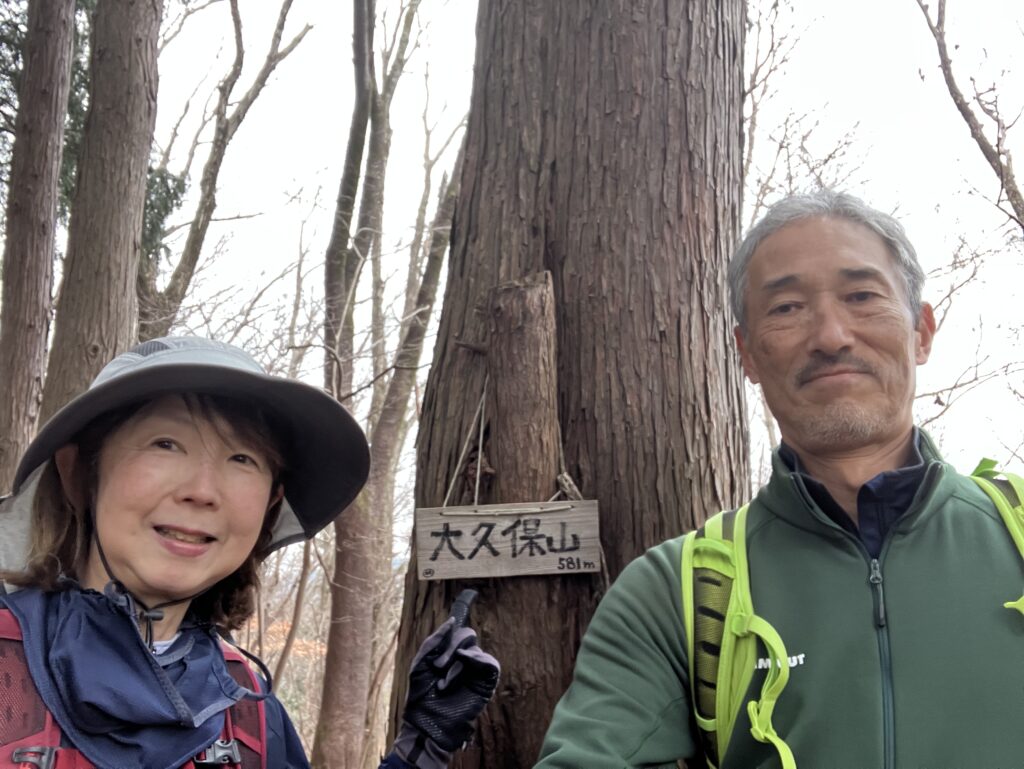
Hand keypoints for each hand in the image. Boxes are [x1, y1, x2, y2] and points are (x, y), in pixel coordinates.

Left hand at [392, 590, 499, 767]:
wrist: (427, 720)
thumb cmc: (421, 695)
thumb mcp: (420, 662)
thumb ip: (435, 639)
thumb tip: (452, 620)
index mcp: (447, 651)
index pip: (459, 627)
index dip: (465, 608)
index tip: (470, 593)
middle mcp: (463, 656)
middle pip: (466, 632)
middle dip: (449, 646)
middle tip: (438, 666)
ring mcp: (475, 668)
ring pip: (473, 645)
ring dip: (456, 658)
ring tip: (445, 679)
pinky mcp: (486, 681)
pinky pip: (488, 660)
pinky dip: (473, 660)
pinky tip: (462, 667)